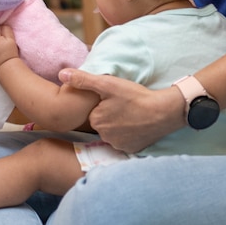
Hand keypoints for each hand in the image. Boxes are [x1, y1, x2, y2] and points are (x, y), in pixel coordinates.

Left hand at [58, 69, 184, 151]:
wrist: (164, 112)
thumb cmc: (135, 97)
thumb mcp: (108, 84)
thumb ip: (83, 80)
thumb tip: (61, 75)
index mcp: (96, 121)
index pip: (94, 112)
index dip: (104, 103)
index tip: (116, 98)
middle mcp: (104, 136)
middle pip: (103, 123)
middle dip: (111, 114)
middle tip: (125, 105)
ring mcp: (119, 145)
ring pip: (114, 132)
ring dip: (120, 125)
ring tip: (132, 113)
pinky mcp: (132, 149)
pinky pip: (126, 141)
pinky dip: (130, 134)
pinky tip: (137, 124)